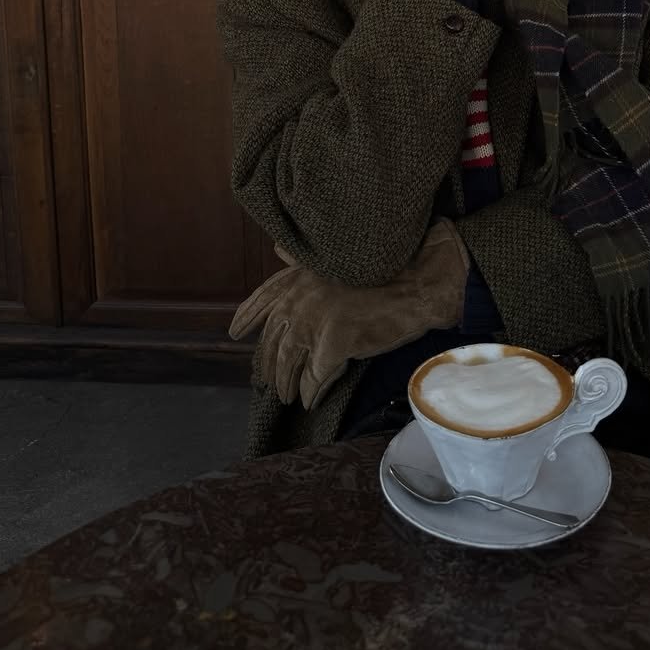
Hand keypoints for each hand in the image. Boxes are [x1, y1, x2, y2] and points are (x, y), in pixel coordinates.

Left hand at [228, 220, 470, 408]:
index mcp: (299, 278)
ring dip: (285, 385)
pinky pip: (314, 379)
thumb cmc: (382, 270)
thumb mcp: (335, 259)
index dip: (246, 317)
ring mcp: (315, 323)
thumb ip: (303, 258)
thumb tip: (278, 248)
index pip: (261, 299)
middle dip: (267, 365)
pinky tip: (309, 401)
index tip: (234, 332)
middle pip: (272, 342)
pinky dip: (309, 393)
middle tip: (266, 382)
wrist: (416, 283)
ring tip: (287, 397)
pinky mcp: (334, 346)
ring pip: (288, 365)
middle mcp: (300, 300)